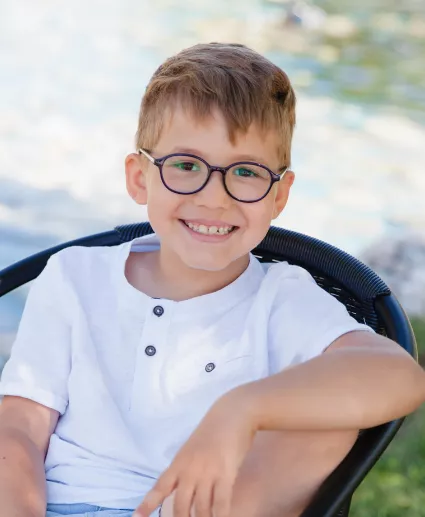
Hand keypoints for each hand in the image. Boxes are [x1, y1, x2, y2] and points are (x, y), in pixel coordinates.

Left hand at [134, 389, 256, 516]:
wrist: (232, 413)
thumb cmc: (214, 430)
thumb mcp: (192, 448)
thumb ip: (185, 467)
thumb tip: (179, 487)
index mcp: (179, 462)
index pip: (160, 486)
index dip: (148, 504)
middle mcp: (189, 469)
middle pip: (180, 505)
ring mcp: (207, 472)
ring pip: (200, 508)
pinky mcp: (225, 473)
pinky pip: (221, 502)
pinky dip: (220, 516)